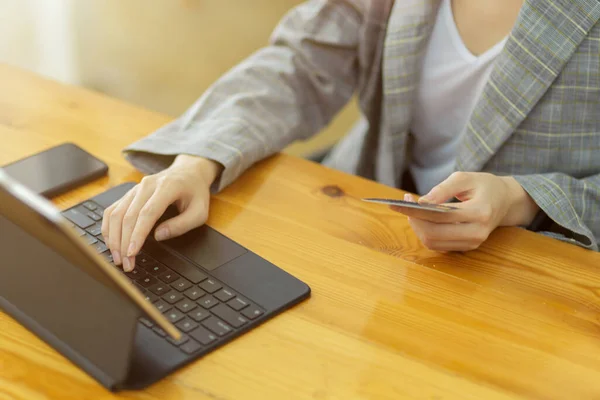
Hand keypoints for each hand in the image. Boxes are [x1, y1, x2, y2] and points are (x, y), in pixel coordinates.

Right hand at [101, 155, 221, 270]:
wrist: (188, 172)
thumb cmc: (195, 192)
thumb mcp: (200, 211)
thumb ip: (182, 224)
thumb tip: (159, 236)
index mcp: (167, 187)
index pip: (147, 213)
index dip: (137, 234)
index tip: (132, 253)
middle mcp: (147, 185)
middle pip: (128, 215)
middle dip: (123, 242)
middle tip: (124, 263)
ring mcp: (135, 189)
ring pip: (116, 213)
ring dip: (113, 237)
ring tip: (117, 257)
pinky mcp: (129, 194)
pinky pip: (112, 210)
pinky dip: (108, 228)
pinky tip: (111, 242)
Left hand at [392, 172, 539, 251]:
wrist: (504, 201)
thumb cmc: (483, 186)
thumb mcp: (464, 178)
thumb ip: (441, 189)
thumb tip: (420, 203)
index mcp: (480, 212)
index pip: (441, 216)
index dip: (417, 210)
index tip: (401, 200)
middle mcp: (477, 232)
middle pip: (434, 234)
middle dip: (414, 220)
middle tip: (405, 204)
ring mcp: (473, 243)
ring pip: (433, 243)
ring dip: (417, 228)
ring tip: (412, 210)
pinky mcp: (466, 248)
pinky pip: (438, 245)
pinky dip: (425, 233)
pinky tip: (422, 219)